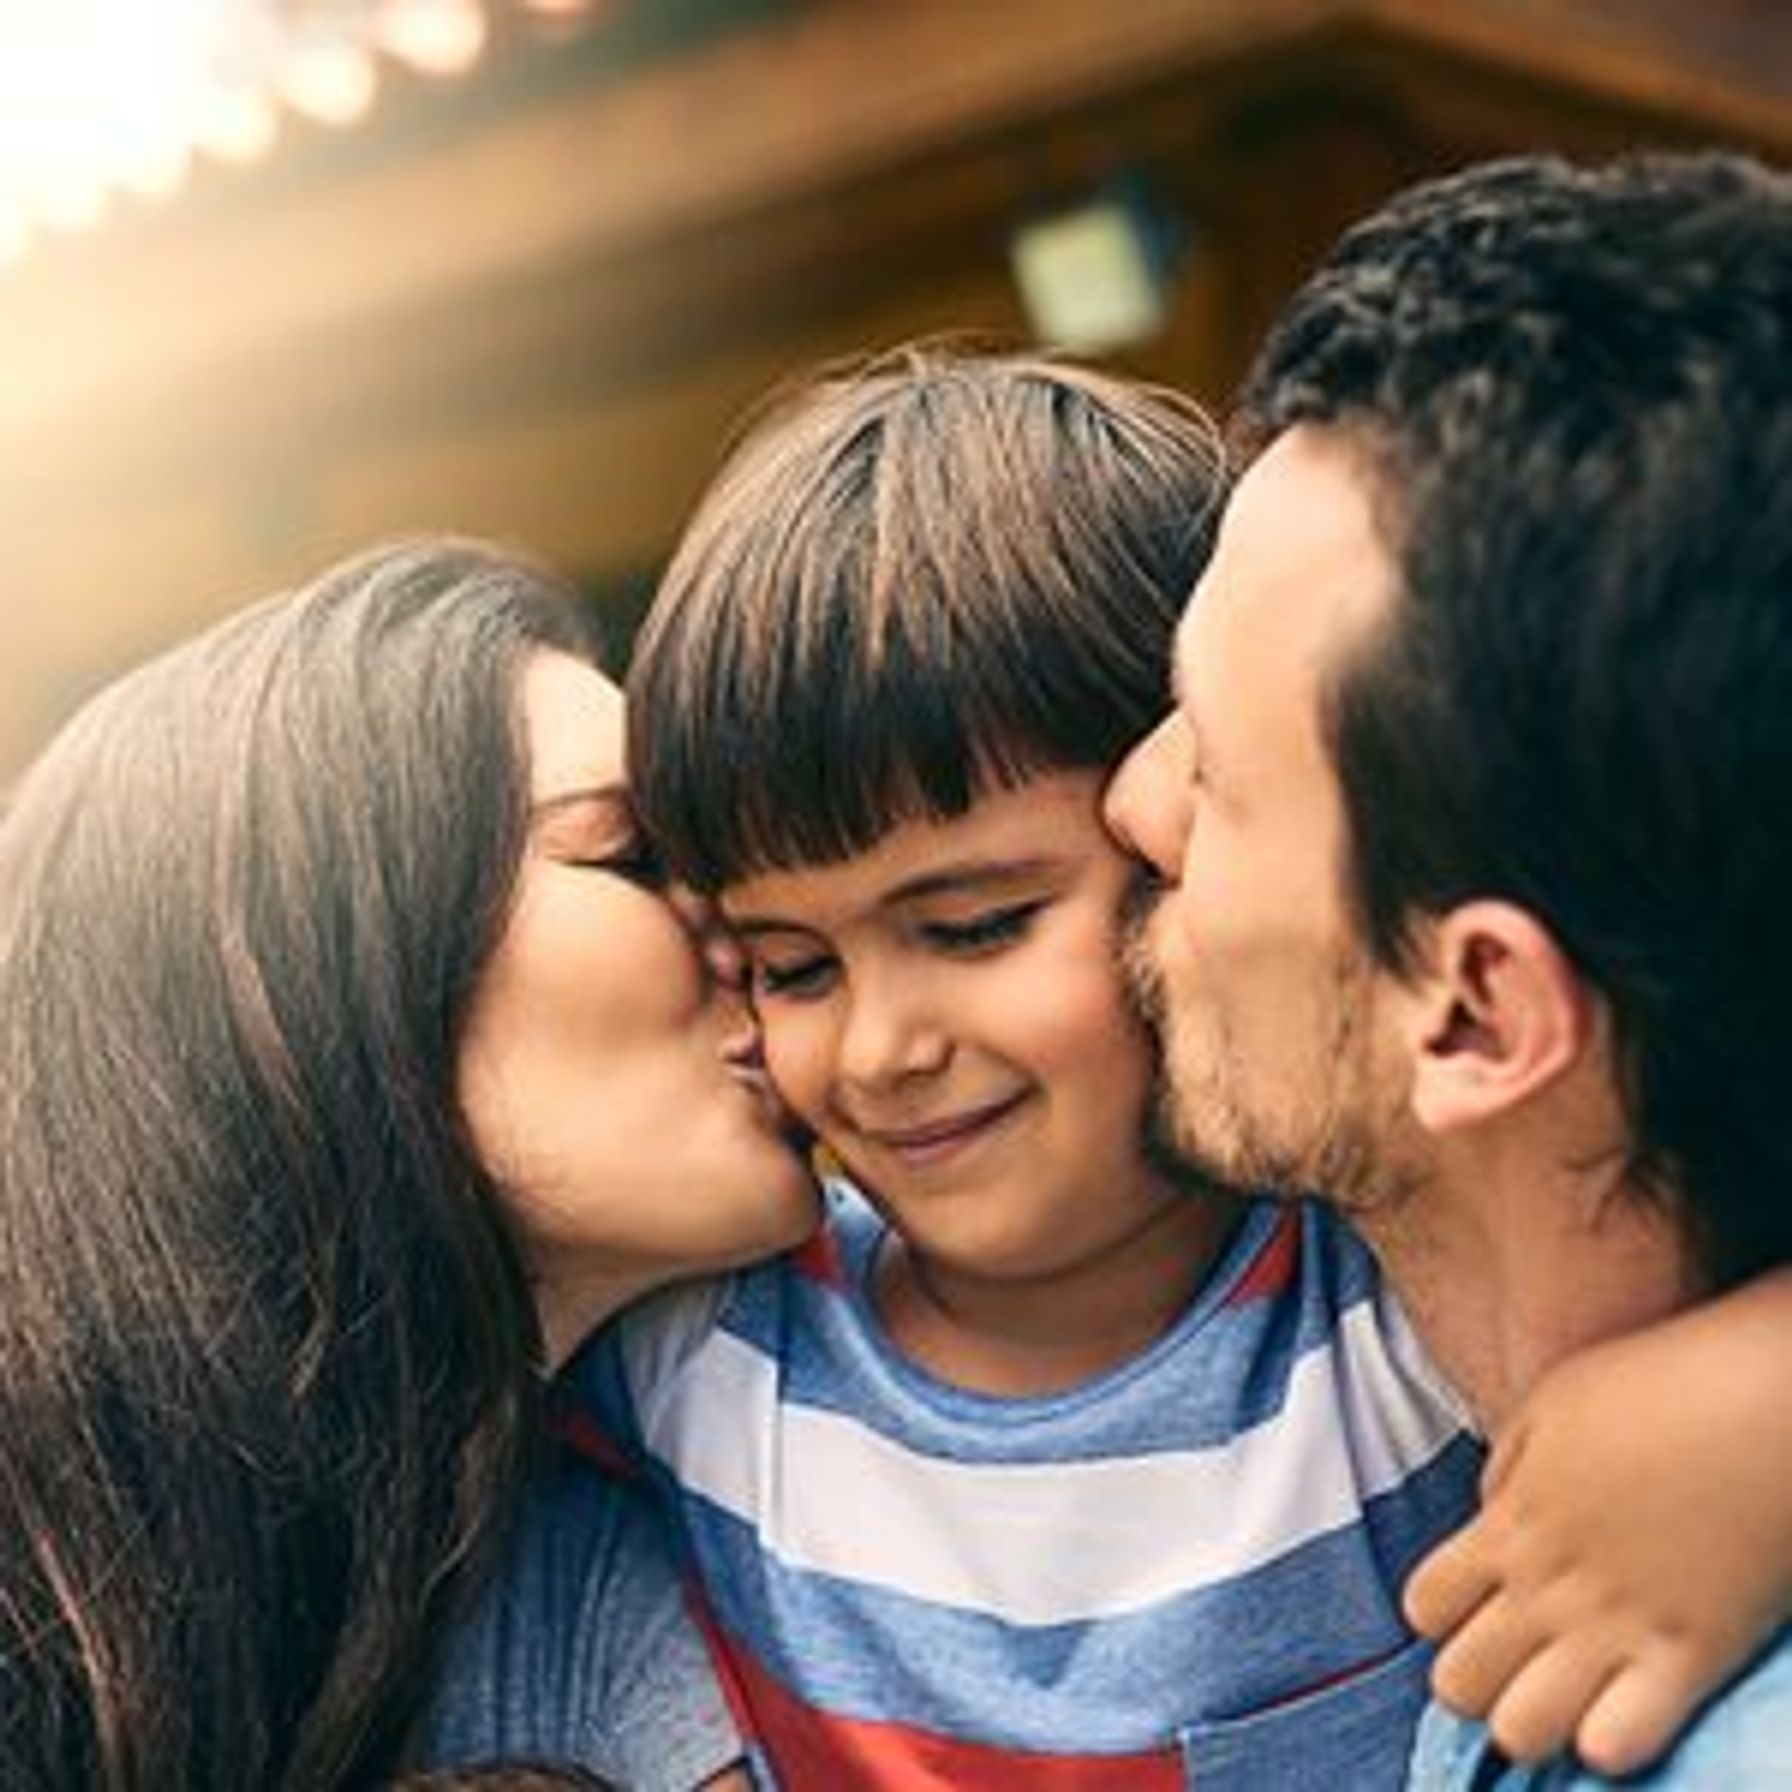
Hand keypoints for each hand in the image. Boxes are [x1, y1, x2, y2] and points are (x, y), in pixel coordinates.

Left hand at [1405, 1273, 1791, 1775]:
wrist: (1765, 1400)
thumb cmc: (1659, 1386)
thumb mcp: (1552, 1404)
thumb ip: (1508, 1469)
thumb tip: (1492, 1515)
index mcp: (1510, 1523)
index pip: (1423, 1607)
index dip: (1440, 1617)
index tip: (1475, 1608)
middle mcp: (1548, 1584)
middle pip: (1459, 1684)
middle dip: (1474, 1684)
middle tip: (1516, 1663)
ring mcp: (1616, 1626)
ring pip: (1523, 1731)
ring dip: (1535, 1722)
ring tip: (1566, 1695)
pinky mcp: (1692, 1656)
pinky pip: (1619, 1745)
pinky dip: (1612, 1742)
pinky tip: (1625, 1710)